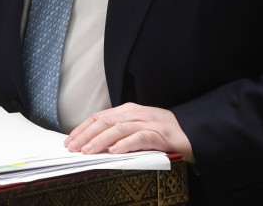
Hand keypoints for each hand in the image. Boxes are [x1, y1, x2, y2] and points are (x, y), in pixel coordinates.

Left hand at [64, 103, 194, 162]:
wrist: (193, 132)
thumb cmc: (163, 133)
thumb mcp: (138, 128)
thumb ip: (119, 132)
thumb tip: (94, 143)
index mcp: (129, 111)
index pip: (100, 117)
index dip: (83, 128)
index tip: (69, 141)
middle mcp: (136, 113)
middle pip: (105, 121)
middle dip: (86, 135)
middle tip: (72, 148)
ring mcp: (148, 122)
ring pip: (119, 128)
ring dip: (100, 140)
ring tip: (87, 151)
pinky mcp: (160, 134)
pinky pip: (140, 137)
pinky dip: (125, 144)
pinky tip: (114, 152)